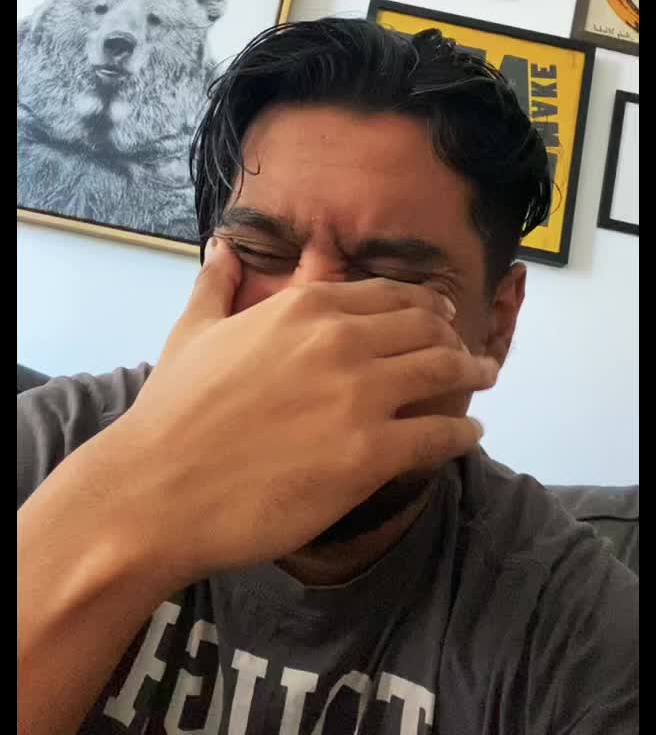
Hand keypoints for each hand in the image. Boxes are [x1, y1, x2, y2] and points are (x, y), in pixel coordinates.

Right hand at [113, 240, 496, 586]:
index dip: (423, 302)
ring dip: (471, 372)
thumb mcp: (194, 331)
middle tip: (469, 350)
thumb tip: (223, 247)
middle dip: (455, 336)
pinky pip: (439, 435)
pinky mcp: (369, 455)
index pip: (387, 294)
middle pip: (425, 326)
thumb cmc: (172, 410)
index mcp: (304, 307)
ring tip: (483, 378)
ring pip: (442, 370)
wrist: (158, 487)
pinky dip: (462, 433)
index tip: (441, 312)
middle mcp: (341, 340)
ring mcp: (359, 397)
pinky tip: (470, 434)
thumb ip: (217, 284)